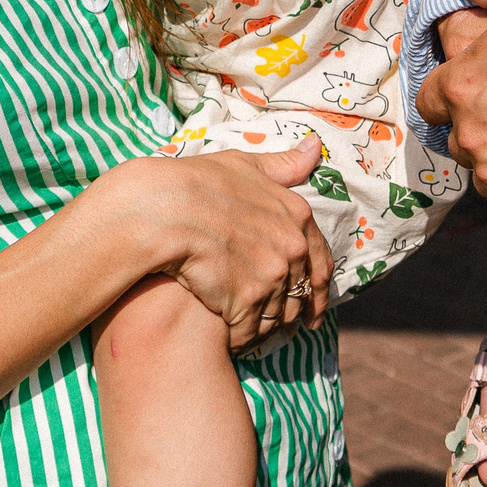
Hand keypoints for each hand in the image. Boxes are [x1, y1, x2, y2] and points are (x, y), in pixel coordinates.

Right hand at [97, 135, 331, 350]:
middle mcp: (291, 248)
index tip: (314, 308)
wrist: (165, 209)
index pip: (320, 263)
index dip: (318, 289)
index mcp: (297, 217)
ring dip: (266, 328)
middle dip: (293, 313)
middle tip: (284, 328)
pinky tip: (231, 338)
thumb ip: (284, 165)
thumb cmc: (200, 182)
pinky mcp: (245, 302)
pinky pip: (249, 332)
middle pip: (301, 295)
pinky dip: (241, 339)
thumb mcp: (246, 165)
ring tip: (253, 332)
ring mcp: (270, 277)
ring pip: (277, 317)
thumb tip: (316, 146)